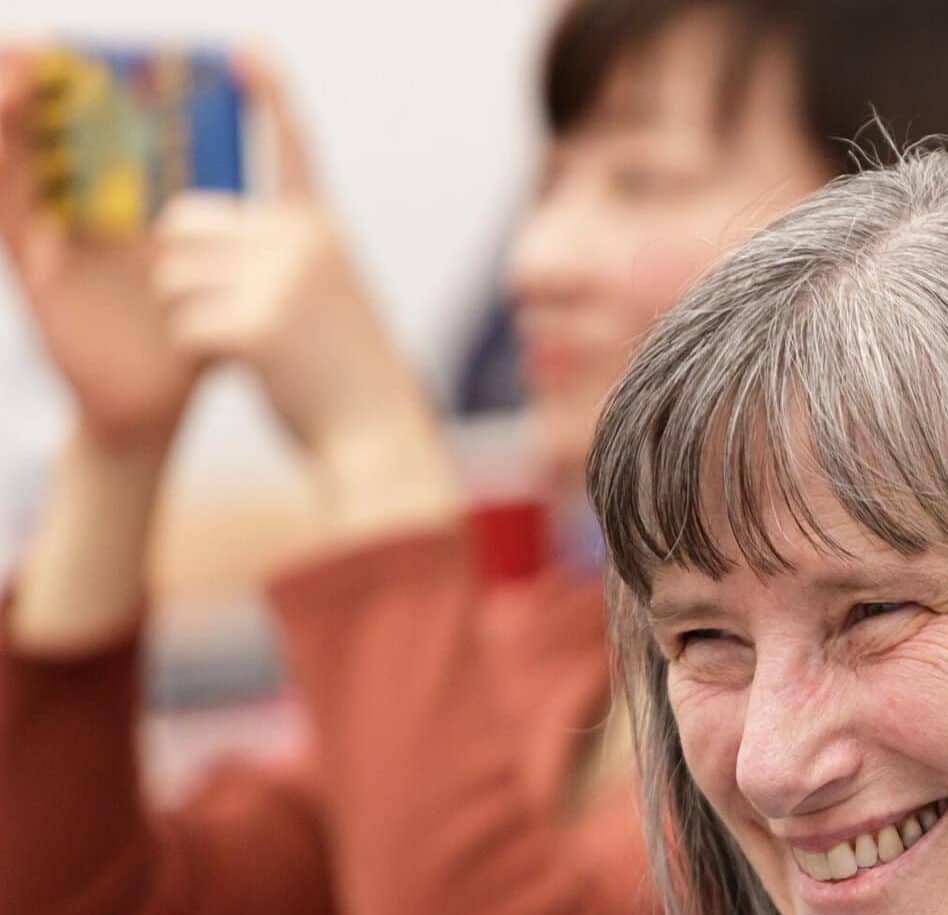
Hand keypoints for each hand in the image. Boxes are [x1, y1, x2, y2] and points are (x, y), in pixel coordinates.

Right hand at [0, 50, 198, 450]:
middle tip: (52, 43)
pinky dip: (2, 179)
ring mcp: (52, 240)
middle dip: (44, 84)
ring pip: (15, 161)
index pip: (97, 129)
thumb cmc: (189, 339)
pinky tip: (2, 138)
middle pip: (48, 132)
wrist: (158, 407)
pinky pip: (5, 216)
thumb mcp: (217, 270)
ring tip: (14, 73)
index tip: (101, 42)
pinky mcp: (33, 273)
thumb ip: (232, 224)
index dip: (90, 84)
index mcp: (123, 207)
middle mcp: (80, 214)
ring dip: (8, 117)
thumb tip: (282, 184)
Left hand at [151, 58, 454, 528]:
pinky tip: (246, 370)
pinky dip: (201, 354)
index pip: (292, 150)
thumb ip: (278, 258)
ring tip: (245, 346)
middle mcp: (302, 244)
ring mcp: (278, 282)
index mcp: (321, 231)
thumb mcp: (330, 299)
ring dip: (188, 315)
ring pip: (174, 277)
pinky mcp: (255, 326)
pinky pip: (184, 325)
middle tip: (222, 307)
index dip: (270, 94)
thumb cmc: (349, 377)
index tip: (248, 49)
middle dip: (184, 268)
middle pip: (185, 224)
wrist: (380, 439)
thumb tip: (186, 235)